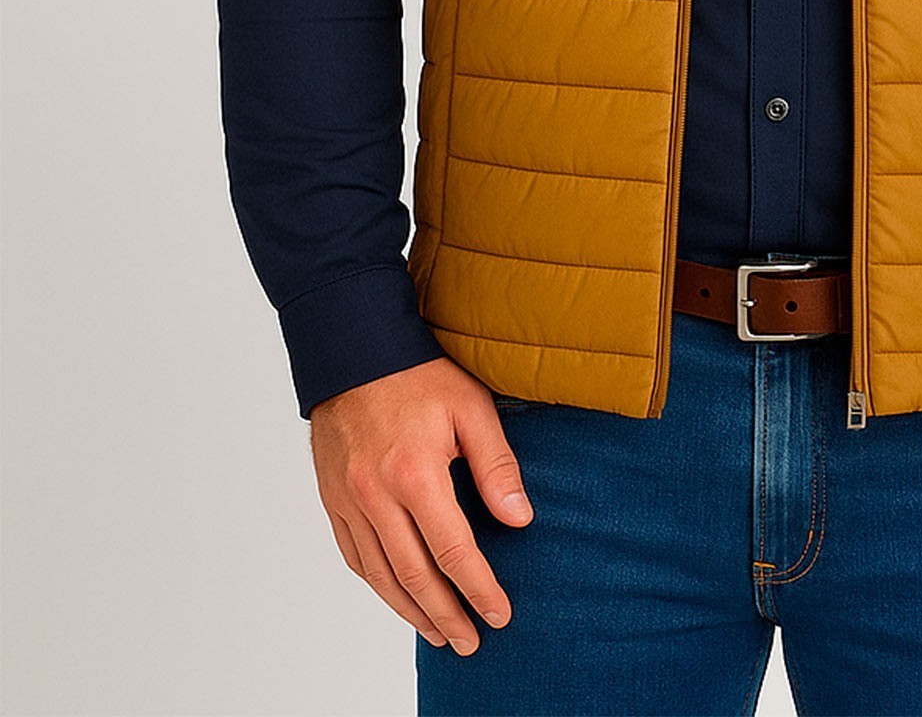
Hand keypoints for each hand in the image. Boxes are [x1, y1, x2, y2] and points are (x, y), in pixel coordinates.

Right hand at [309, 356, 534, 655]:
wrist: (354, 351)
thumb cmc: (419, 375)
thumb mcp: (471, 409)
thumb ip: (497, 467)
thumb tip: (520, 519)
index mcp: (415, 474)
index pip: (453, 551)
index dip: (478, 588)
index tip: (499, 614)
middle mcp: (376, 496)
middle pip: (414, 576)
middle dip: (446, 615)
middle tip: (471, 641)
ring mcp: (349, 501)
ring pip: (380, 575)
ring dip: (411, 611)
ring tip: (439, 633)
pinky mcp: (332, 498)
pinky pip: (354, 556)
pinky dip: (378, 585)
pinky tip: (397, 597)